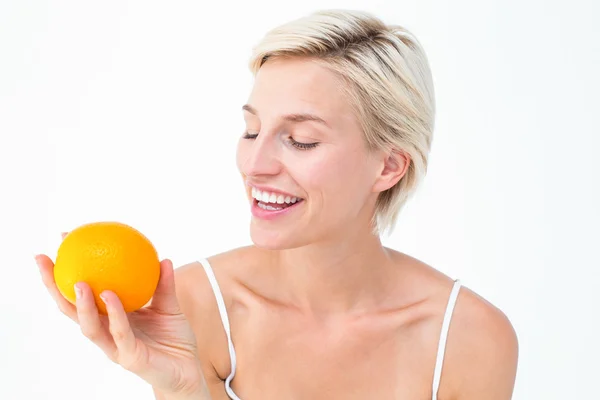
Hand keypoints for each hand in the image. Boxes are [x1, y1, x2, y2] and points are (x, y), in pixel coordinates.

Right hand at [36, 233, 207, 397]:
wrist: (187, 370)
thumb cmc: (173, 339)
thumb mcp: (169, 306)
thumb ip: (163, 285)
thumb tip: (162, 258)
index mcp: (109, 319)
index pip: (81, 295)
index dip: (66, 273)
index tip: (61, 244)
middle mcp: (106, 333)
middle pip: (71, 310)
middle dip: (54, 287)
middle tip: (45, 261)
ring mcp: (114, 347)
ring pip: (89, 326)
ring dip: (80, 304)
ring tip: (77, 282)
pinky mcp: (129, 357)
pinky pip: (119, 332)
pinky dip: (113, 313)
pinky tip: (109, 295)